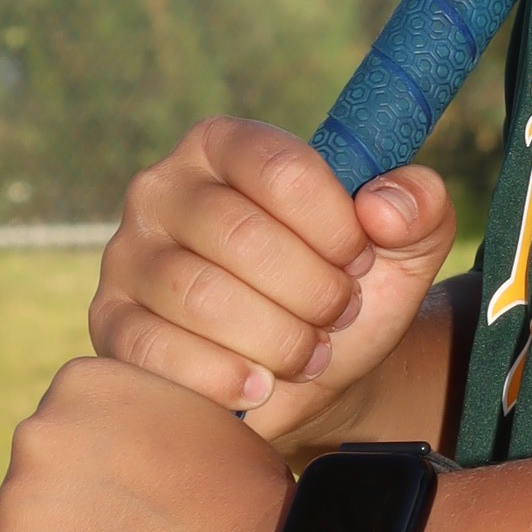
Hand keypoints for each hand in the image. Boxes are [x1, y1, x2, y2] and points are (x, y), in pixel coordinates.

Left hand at [0, 356, 299, 531]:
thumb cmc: (253, 511)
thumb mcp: (195, 427)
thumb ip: (143, 432)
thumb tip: (118, 469)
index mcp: (84, 384)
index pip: (55, 438)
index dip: (85, 485)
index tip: (121, 514)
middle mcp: (37, 428)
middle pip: (23, 489)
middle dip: (58, 524)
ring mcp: (16, 498)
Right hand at [87, 119, 455, 447]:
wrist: (312, 375)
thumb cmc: (348, 289)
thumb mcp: (406, 244)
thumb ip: (420, 205)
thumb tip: (381, 207)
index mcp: (227, 145)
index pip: (279, 168)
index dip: (336, 226)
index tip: (361, 260)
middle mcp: (162, 188)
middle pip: (239, 235)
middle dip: (312, 291)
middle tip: (338, 316)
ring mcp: (128, 256)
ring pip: (200, 295)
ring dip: (275, 337)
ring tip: (307, 352)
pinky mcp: (112, 324)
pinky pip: (155, 349)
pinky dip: (221, 377)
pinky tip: (259, 386)